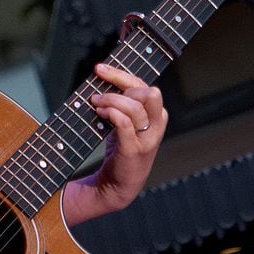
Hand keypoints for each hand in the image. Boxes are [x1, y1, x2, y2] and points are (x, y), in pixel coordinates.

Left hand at [63, 63, 167, 223]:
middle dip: (121, 86)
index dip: (120, 74)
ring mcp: (147, 139)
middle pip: (149, 93)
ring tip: (96, 103)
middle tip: (99, 93)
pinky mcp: (134, 151)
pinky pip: (126, 125)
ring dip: (111, 100)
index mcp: (156, 114)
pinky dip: (112, 114)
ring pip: (135, 107)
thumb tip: (101, 78)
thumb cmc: (119, 148)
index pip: (143, 84)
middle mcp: (157, 125)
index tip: (99, 69)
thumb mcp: (124, 121)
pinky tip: (101, 113)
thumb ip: (120, 102)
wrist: (117, 184)